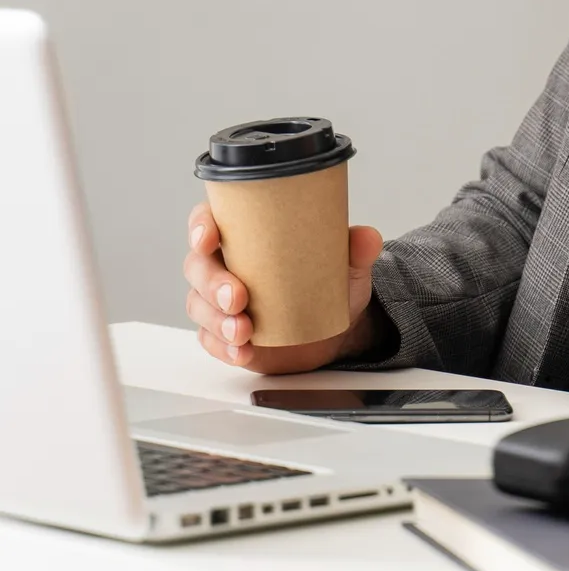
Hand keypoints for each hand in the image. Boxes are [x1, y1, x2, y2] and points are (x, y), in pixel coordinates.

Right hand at [182, 204, 383, 373]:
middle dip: (212, 283)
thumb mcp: (346, 262)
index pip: (209, 219)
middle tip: (238, 297)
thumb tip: (367, 237)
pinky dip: (224, 347)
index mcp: (245, 232)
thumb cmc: (328, 281)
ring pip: (199, 305)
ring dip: (216, 320)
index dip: (201, 226)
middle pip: (198, 267)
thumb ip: (356, 248)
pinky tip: (242, 351)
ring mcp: (221, 300)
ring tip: (244, 331)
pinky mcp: (225, 334)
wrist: (337, 327)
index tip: (208, 238)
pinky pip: (211, 340)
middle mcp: (226, 263)